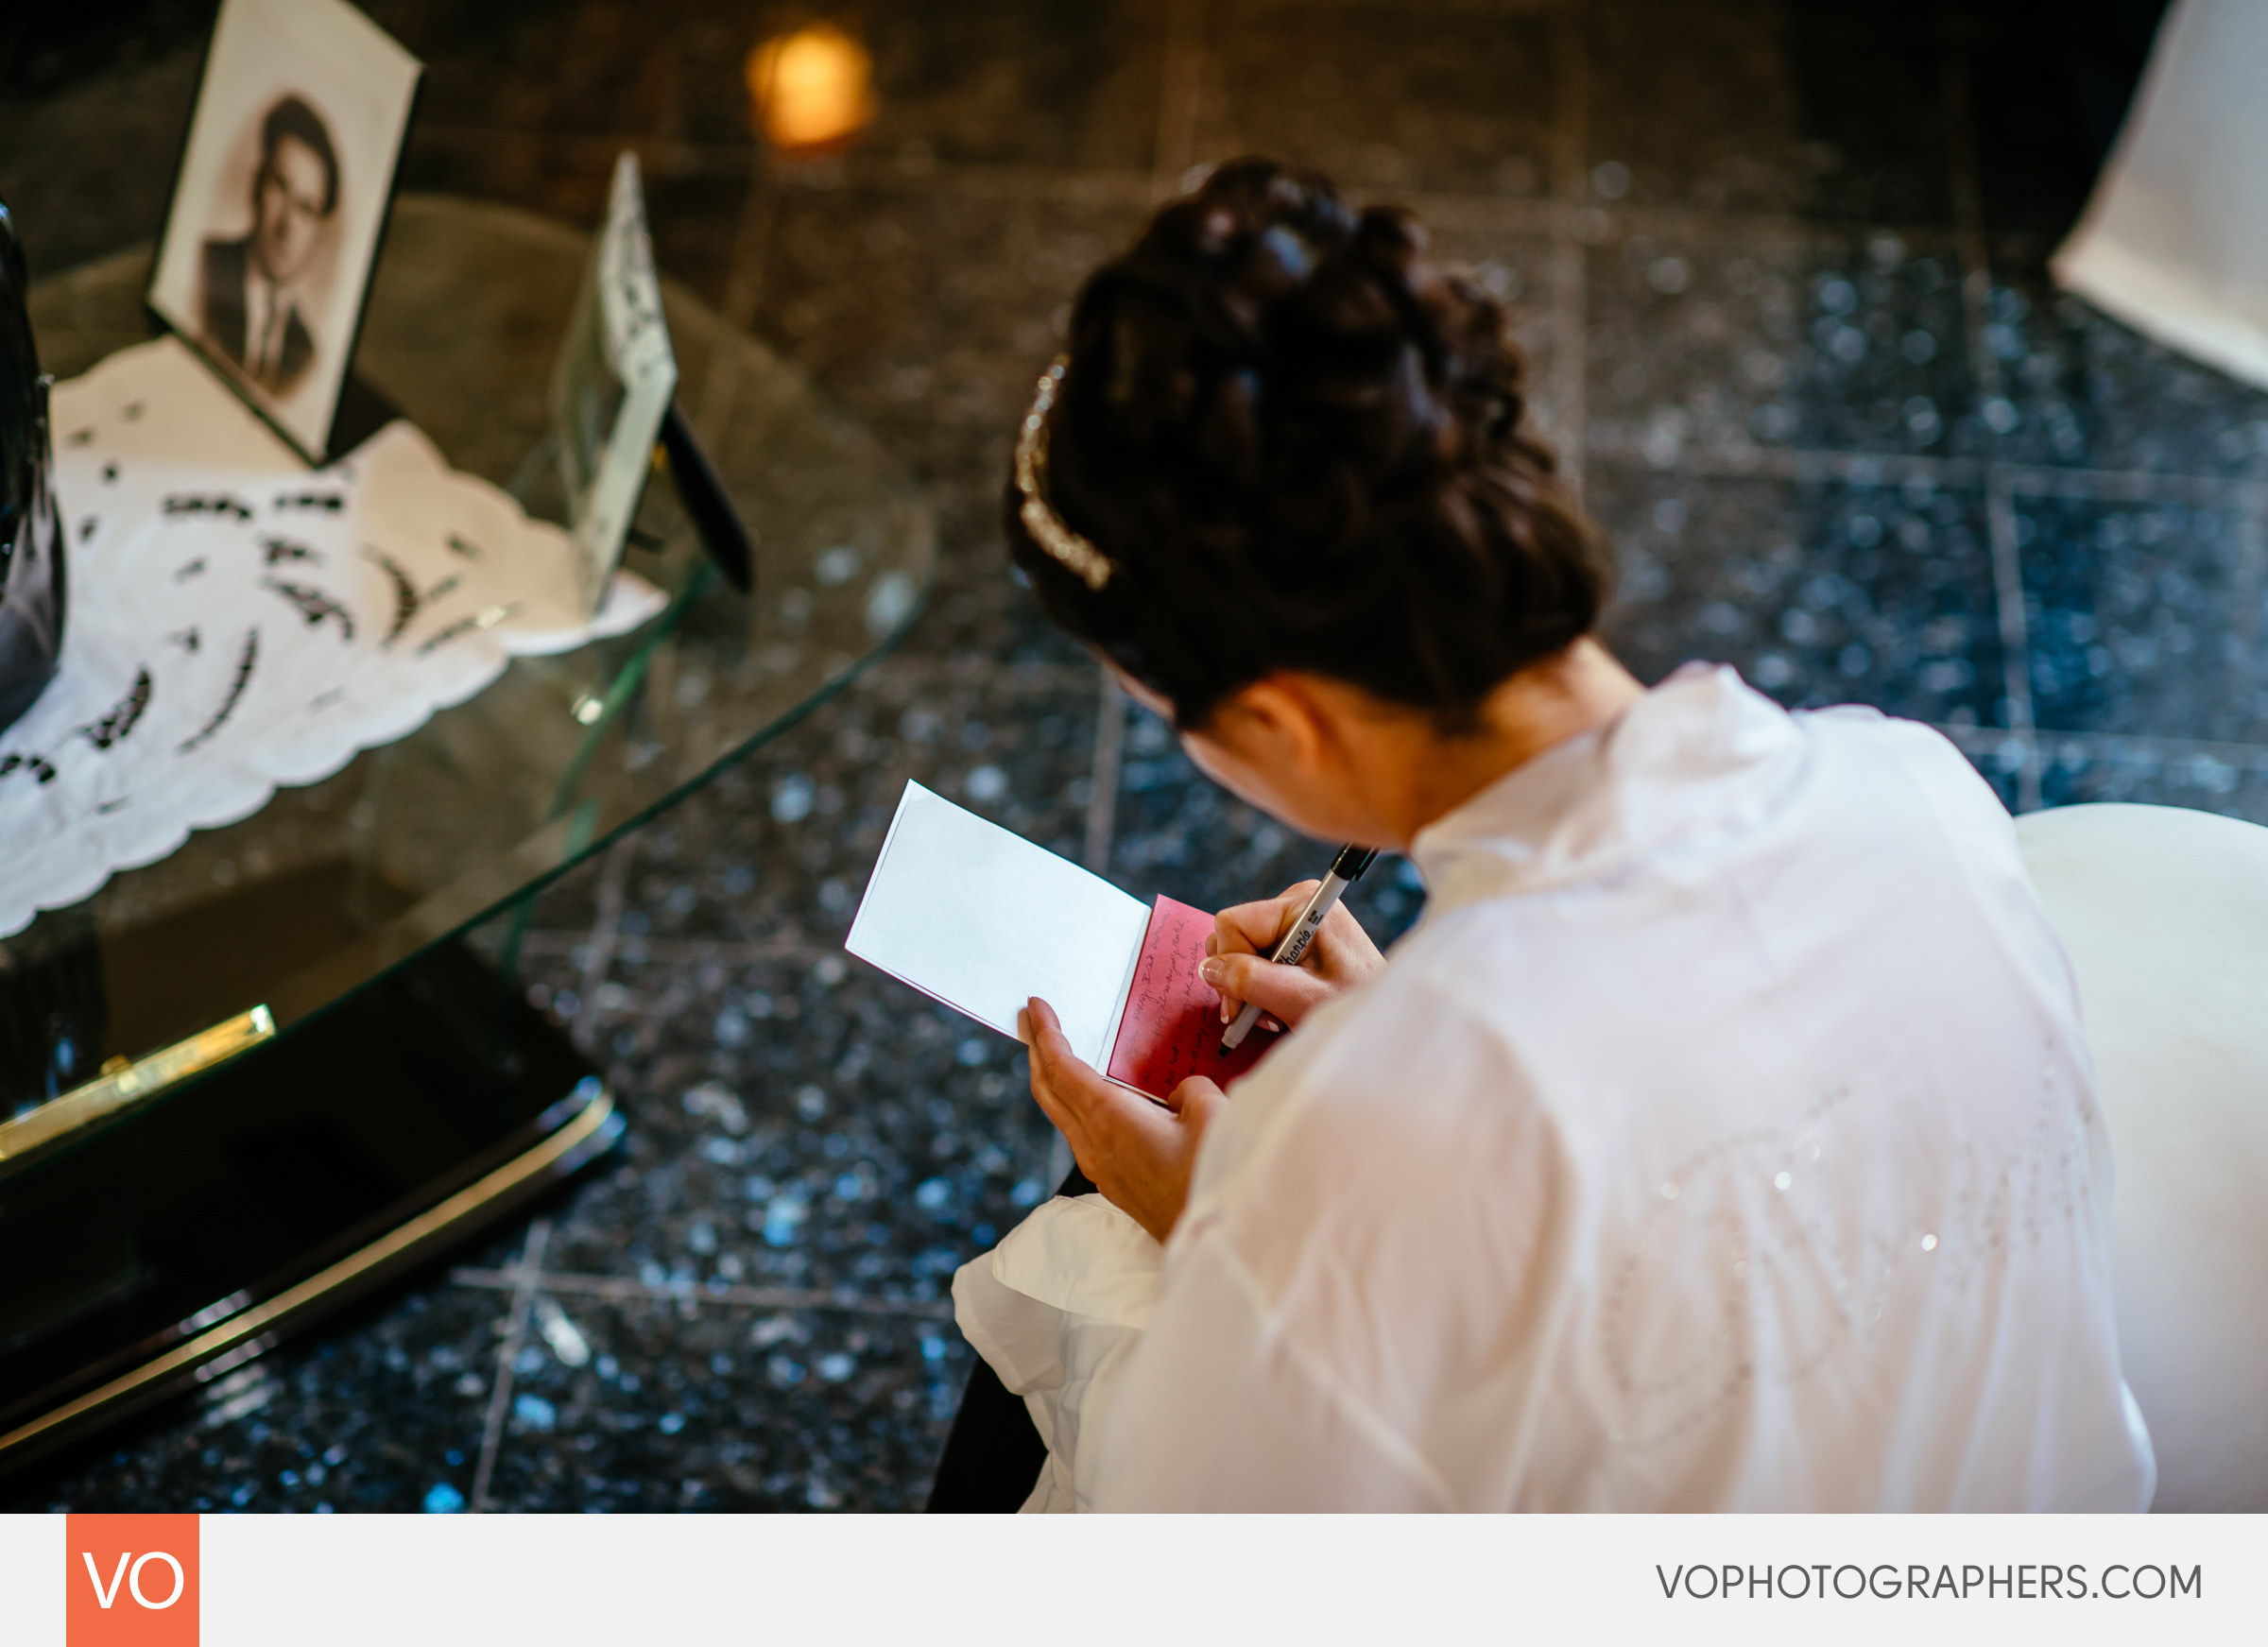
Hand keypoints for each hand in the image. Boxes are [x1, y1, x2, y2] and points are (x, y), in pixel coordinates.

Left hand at [1021, 997, 1222, 1244]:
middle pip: (1049, 1092)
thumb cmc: (1214, 1179)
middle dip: (1037, 1052)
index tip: (1033, 1006)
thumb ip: (1189, 1088)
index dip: (1045, 1035)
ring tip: (1056, 1052)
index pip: (1063, 1069)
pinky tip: (1094, 1096)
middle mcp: (1094, 1146)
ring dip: (1055, 1080)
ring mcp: (1102, 1170)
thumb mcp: (1212, 1113)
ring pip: (1063, 1115)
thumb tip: (1177, 1094)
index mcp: (1110, 1120)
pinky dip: (1076, 1103)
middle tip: (1030, 1020)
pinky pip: (1083, 1134)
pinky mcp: (1117, 1185)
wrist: (1219, 1243)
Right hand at [1198, 880, 1386, 1030]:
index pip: (1231, 924)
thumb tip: (1208, 968)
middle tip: (1262, 1012)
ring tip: (1279, 1011)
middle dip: (1239, 979)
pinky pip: (1254, 958)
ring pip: (1239, 951)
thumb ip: (1251, 981)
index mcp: (1302, 904)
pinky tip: (1283, 1004)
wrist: (1383, 1019)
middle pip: (1232, 937)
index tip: (1241, 1008)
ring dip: (1250, 988)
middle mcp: (1296, 903)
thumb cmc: (1352, 1007)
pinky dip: (1261, 987)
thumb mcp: (1300, 999)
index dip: (1228, 966)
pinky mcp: (1293, 938)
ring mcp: (1294, 920)